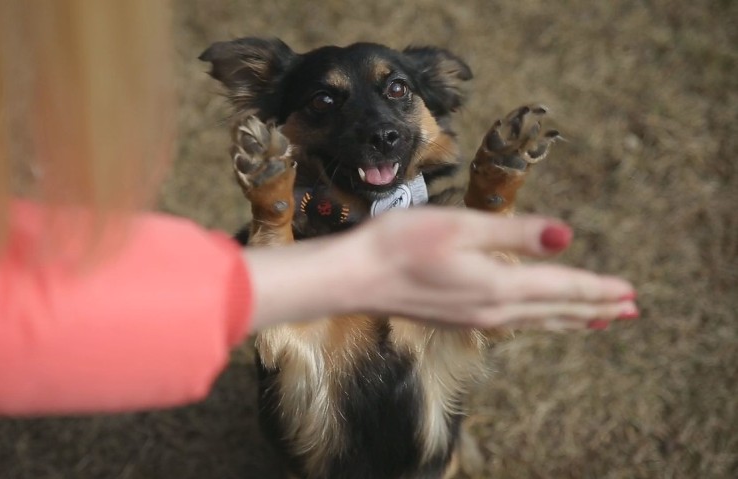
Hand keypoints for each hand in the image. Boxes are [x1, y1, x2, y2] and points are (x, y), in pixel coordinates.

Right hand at [245, 208, 636, 331]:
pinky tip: (538, 317)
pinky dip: (541, 320)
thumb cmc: (400, 244)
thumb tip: (566, 236)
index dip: (599, 288)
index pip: (563, 289)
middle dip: (596, 309)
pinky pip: (516, 322)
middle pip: (557, 311)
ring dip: (572, 319)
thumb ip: (514, 232)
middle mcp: (493, 308)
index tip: (631, 292)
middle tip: (630, 310)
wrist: (354, 277)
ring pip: (537, 320)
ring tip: (597, 320)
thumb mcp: (461, 226)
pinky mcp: (458, 316)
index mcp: (499, 284)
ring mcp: (474, 317)